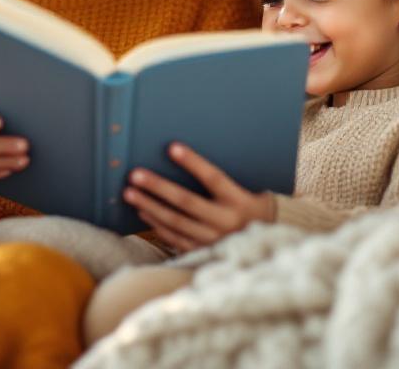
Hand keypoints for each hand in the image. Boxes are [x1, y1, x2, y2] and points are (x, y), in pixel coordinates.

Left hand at [123, 142, 273, 251]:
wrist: (268, 242)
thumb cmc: (252, 206)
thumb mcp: (248, 190)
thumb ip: (225, 178)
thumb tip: (186, 155)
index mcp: (240, 201)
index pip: (213, 178)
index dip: (192, 163)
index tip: (172, 147)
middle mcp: (226, 222)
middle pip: (186, 202)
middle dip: (158, 187)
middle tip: (135, 174)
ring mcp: (214, 239)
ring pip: (176, 222)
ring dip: (150, 206)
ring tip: (130, 193)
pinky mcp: (204, 251)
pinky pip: (175, 238)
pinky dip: (157, 224)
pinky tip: (143, 211)